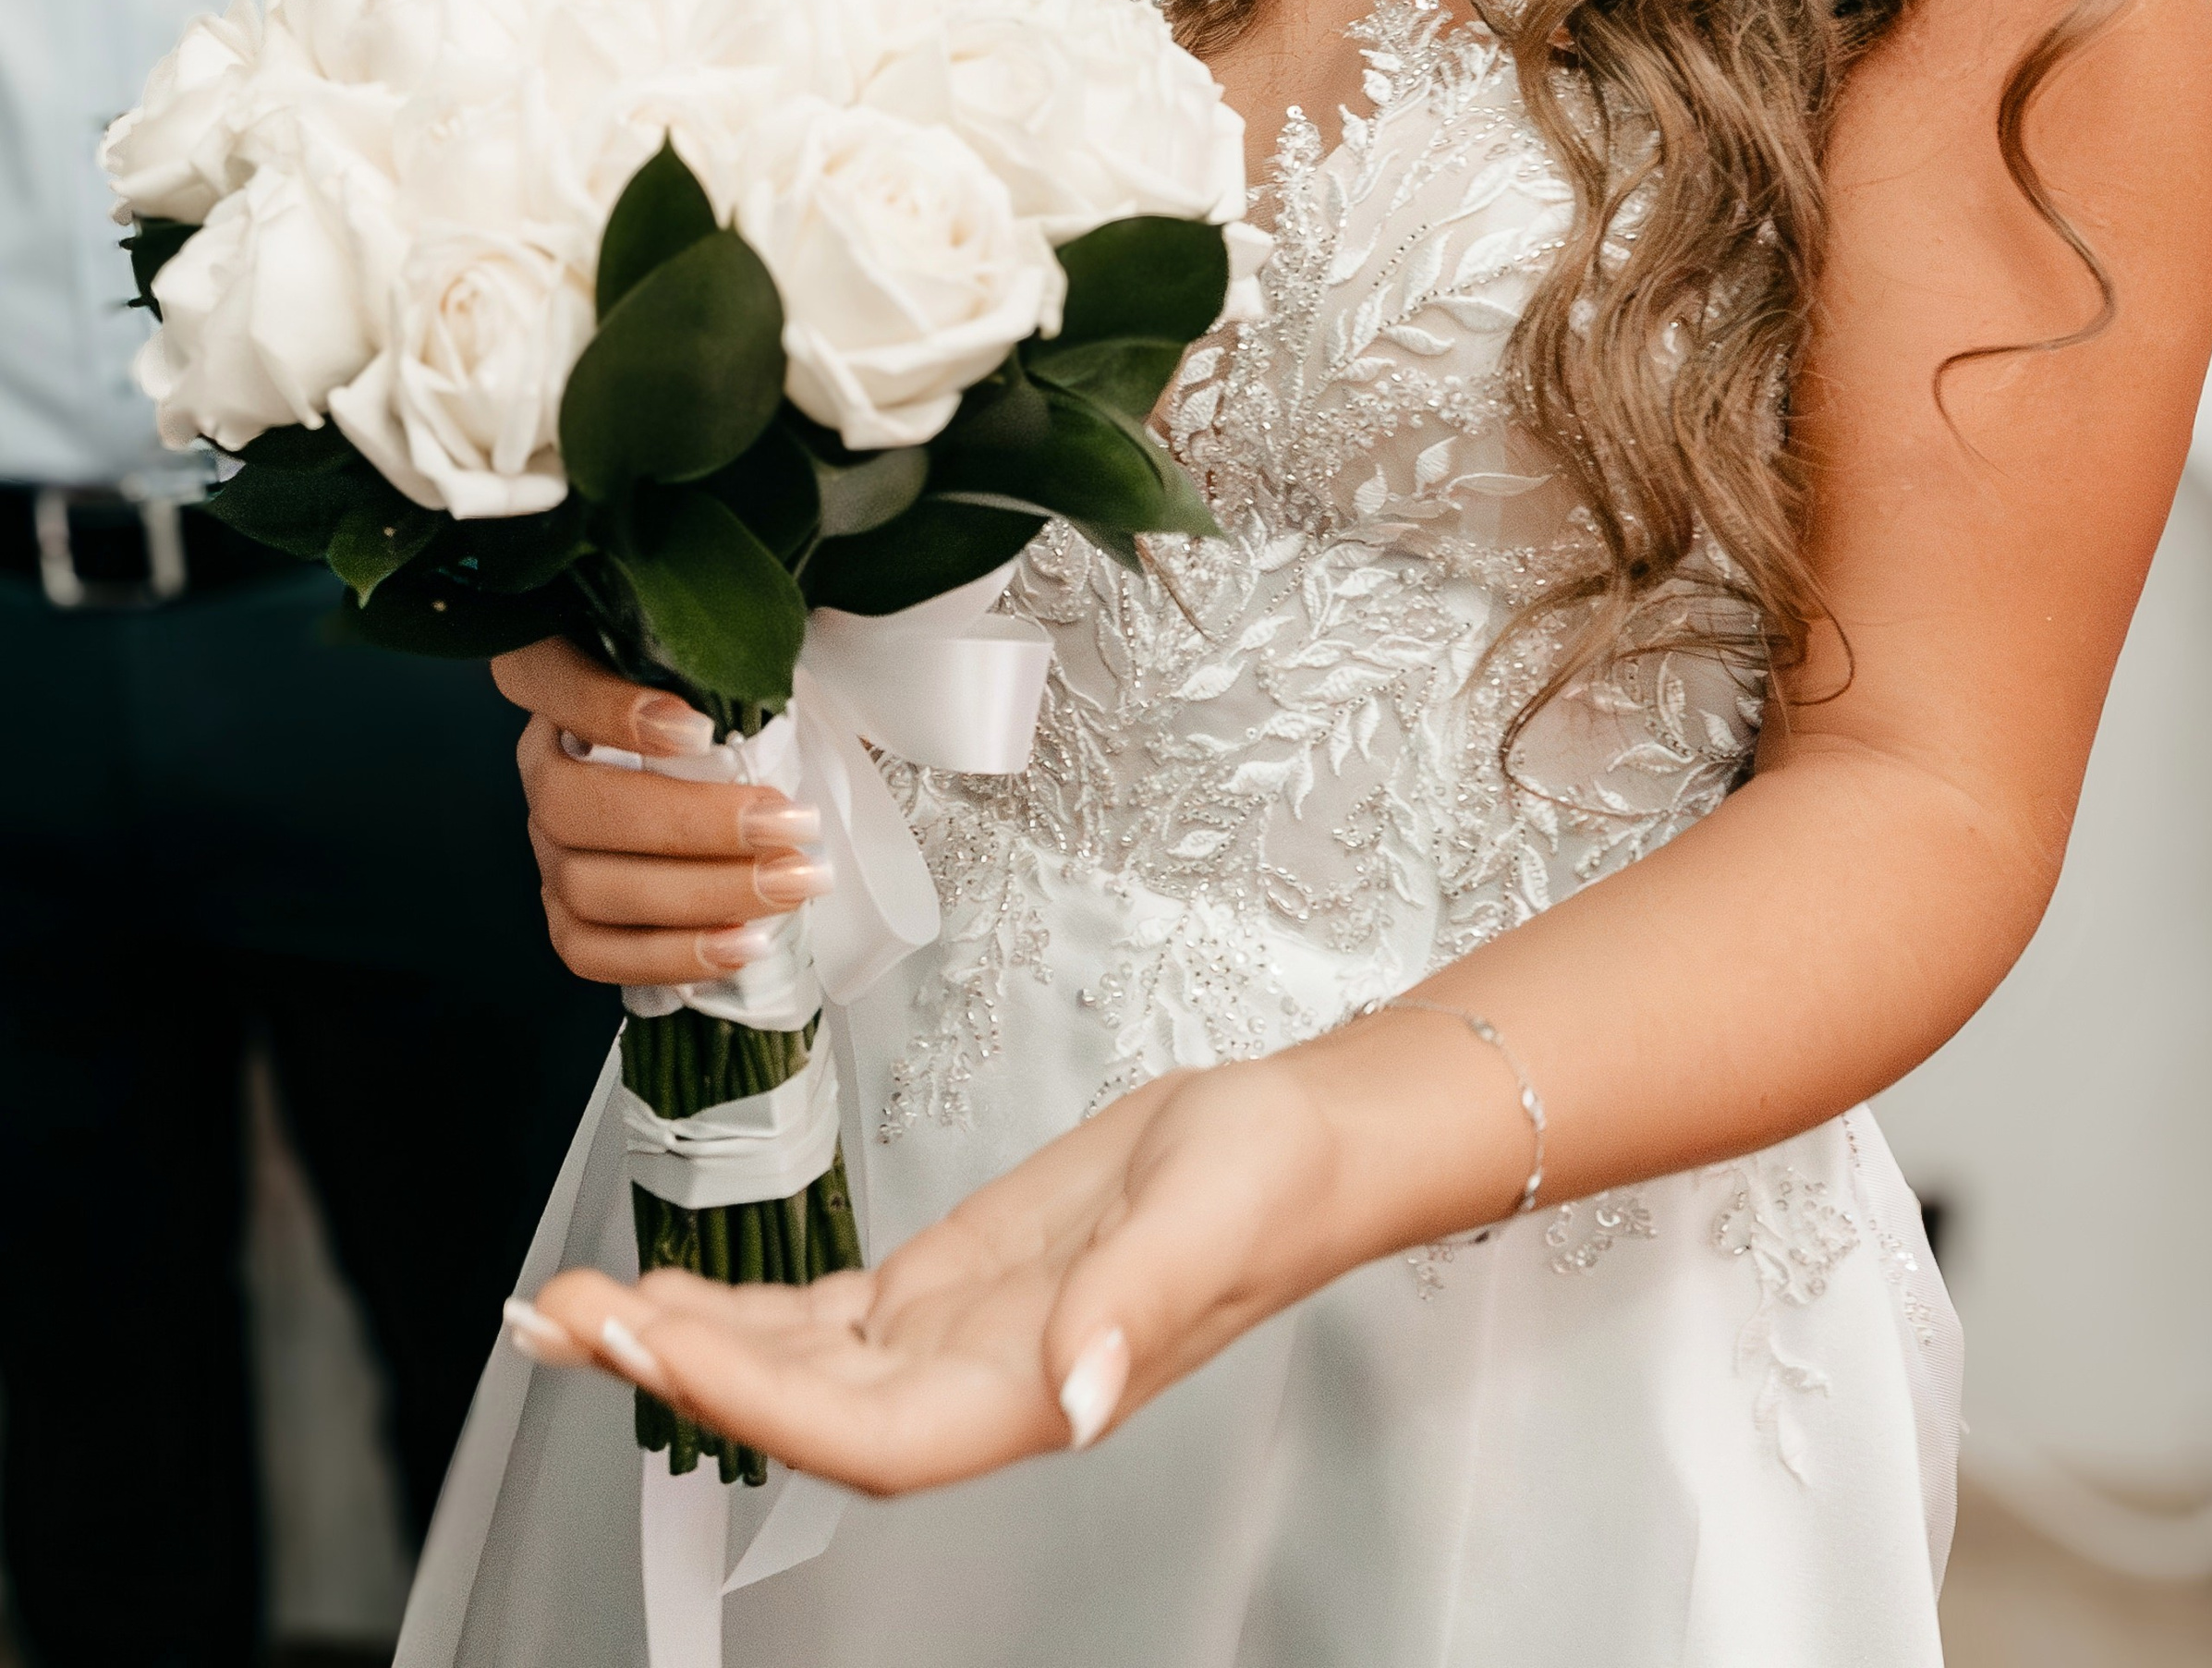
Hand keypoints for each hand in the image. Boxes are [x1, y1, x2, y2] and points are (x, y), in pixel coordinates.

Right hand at [490, 637, 830, 988]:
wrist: (704, 773)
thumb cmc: (718, 701)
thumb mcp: (716, 663)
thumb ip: (725, 660)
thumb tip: (784, 669)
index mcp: (556, 676)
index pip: (555, 680)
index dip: (614, 712)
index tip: (702, 729)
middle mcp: (540, 764)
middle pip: (575, 805)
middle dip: (692, 825)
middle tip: (789, 825)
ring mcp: (544, 845)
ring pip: (588, 886)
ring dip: (699, 896)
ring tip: (789, 885)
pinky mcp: (561, 911)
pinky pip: (590, 952)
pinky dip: (668, 954)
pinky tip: (744, 944)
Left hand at [517, 1051, 1365, 1488]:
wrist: (1297, 1138)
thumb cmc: (1268, 1176)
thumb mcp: (1208, 1217)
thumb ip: (1134, 1308)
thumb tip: (1078, 1396)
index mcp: (1028, 1393)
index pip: (863, 1429)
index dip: (753, 1396)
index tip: (654, 1335)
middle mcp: (972, 1388)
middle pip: (797, 1407)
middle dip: (673, 1368)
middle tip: (556, 1315)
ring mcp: (952, 1341)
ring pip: (792, 1366)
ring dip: (682, 1341)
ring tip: (570, 1305)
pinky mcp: (947, 1286)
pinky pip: (823, 1320)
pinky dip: (742, 1310)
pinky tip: (672, 1291)